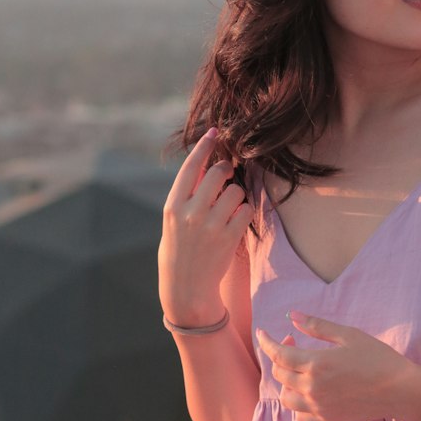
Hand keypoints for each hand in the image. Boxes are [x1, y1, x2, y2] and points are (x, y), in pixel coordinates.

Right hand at [159, 129, 252, 325]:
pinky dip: (245, 212)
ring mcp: (210, 226)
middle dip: (227, 170)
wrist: (186, 288)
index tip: (215, 131)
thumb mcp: (173, 220)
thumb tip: (206, 163)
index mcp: (173, 206)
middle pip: (219, 173)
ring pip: (236, 191)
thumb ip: (187, 193)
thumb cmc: (179, 249)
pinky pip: (247, 210)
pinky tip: (236, 222)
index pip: (191, 167)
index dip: (204, 146)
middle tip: (227, 176)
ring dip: (238, 195)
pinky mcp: (229, 238)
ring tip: (228, 208)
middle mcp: (190, 213)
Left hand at [255, 312, 410, 420]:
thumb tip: (292, 316)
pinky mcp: (327, 420)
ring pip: (286, 397)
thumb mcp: (347, 335)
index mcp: (316, 364)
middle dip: (281, 355)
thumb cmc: (377, 357)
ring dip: (286, 381)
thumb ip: (317, 326)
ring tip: (300, 369)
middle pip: (280, 374)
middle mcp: (313, 388)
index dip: (267, 341)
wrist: (400, 390)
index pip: (278, 354)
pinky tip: (307, 392)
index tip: (262, 332)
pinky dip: (297, 404)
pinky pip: (300, 417)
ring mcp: (319, 407)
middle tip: (295, 342)